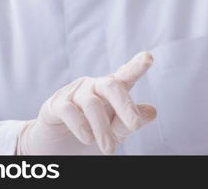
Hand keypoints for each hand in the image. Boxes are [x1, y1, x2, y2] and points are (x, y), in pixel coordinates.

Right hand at [17, 52, 156, 154]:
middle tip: (135, 125)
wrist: (56, 150)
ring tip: (110, 150)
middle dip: (125, 105)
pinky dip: (81, 126)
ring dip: (103, 129)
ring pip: (92, 104)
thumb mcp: (114, 132)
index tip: (148, 57)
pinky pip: (69, 110)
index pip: (126, 75)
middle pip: (112, 86)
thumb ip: (129, 122)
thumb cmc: (90, 135)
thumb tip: (152, 112)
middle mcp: (94, 86)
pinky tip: (88, 139)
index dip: (137, 66)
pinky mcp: (55, 104)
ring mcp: (74, 93)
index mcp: (111, 90)